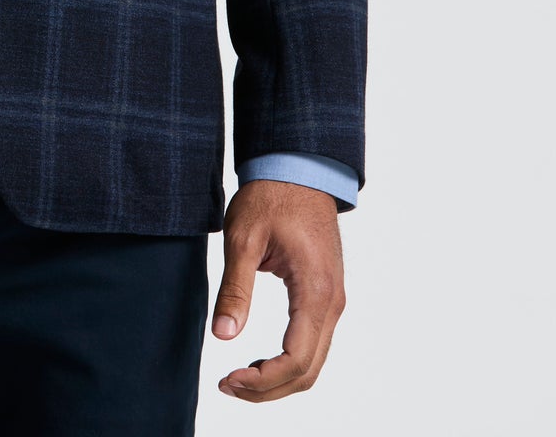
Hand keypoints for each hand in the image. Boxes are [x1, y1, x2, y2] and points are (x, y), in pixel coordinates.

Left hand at [210, 178, 345, 402]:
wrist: (298, 168)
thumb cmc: (271, 197)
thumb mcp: (243, 239)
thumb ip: (235, 289)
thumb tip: (223, 336)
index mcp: (315, 291)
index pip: (296, 359)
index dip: (264, 380)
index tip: (229, 378)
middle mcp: (332, 302)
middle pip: (308, 370)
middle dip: (268, 388)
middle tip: (227, 384)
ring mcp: (333, 300)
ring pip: (313, 361)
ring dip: (279, 380)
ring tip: (239, 378)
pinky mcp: (326, 295)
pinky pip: (313, 343)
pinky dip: (289, 362)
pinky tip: (260, 361)